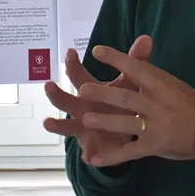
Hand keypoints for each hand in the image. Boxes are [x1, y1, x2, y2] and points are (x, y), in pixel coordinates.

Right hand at [43, 36, 151, 166]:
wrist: (125, 131)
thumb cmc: (122, 101)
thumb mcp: (129, 81)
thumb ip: (135, 61)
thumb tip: (147, 38)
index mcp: (89, 91)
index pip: (78, 75)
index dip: (73, 64)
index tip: (70, 52)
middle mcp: (81, 109)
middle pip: (66, 100)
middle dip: (56, 93)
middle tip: (48, 85)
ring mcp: (83, 129)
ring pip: (68, 127)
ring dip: (58, 125)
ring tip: (48, 123)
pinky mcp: (93, 147)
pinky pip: (89, 152)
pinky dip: (89, 154)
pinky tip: (87, 157)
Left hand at [75, 40, 194, 166]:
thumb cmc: (189, 103)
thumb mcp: (172, 83)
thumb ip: (151, 74)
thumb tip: (132, 57)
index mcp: (160, 84)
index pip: (135, 68)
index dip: (116, 59)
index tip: (97, 51)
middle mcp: (156, 104)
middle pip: (125, 98)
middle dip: (103, 95)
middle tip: (82, 91)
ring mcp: (155, 126)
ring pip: (125, 123)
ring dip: (104, 122)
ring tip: (85, 120)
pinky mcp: (154, 146)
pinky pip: (130, 152)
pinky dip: (111, 157)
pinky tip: (93, 159)